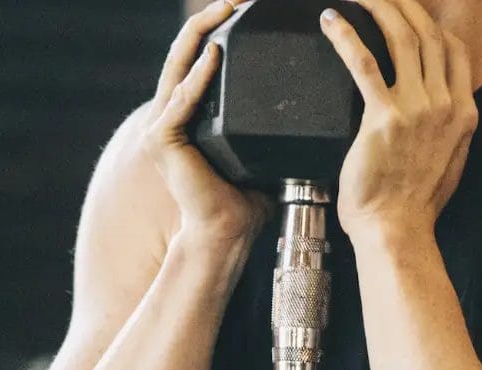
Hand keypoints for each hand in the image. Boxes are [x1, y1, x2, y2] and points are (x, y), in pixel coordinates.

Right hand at [147, 0, 270, 240]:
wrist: (227, 234)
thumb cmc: (247, 198)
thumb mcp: (265, 149)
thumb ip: (277, 125)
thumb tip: (320, 105)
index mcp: (193, 109)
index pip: (204, 54)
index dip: (222, 25)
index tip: (249, 4)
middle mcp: (172, 109)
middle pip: (188, 48)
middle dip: (212, 16)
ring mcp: (162, 123)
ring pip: (179, 63)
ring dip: (203, 32)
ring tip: (226, 8)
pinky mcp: (162, 140)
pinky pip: (181, 100)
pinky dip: (199, 77)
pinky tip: (215, 54)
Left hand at [320, 0, 476, 240]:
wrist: (397, 230)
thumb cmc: (414, 205)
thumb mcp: (448, 162)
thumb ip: (446, 129)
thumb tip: (434, 110)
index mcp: (464, 115)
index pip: (454, 51)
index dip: (432, 23)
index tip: (413, 12)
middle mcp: (446, 106)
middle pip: (428, 34)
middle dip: (404, 4)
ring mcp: (418, 109)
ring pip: (401, 37)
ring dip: (379, 7)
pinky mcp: (384, 116)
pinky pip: (362, 62)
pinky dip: (345, 35)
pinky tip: (330, 20)